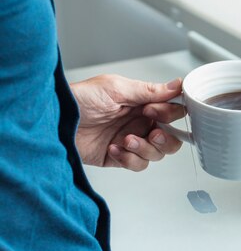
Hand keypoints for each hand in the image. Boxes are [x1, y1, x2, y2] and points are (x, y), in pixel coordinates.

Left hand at [70, 74, 184, 170]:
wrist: (54, 121)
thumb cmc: (79, 99)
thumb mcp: (116, 88)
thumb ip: (148, 90)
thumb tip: (175, 86)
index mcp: (142, 103)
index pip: (172, 111)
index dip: (170, 113)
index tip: (154, 110)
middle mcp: (139, 123)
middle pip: (171, 138)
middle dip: (165, 138)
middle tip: (152, 132)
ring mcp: (130, 141)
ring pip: (157, 154)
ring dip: (145, 149)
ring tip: (126, 140)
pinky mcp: (119, 157)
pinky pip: (138, 165)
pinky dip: (128, 159)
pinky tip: (113, 148)